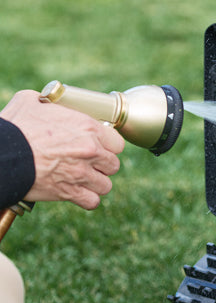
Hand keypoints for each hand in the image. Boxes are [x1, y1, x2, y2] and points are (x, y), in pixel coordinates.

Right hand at [1, 90, 124, 209]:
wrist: (2, 155)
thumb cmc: (15, 127)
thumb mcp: (31, 101)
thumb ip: (48, 102)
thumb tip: (46, 100)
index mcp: (88, 127)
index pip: (117, 142)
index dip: (108, 145)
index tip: (99, 146)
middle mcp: (90, 151)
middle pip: (113, 164)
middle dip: (103, 165)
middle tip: (89, 163)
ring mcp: (82, 173)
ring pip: (105, 185)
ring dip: (96, 183)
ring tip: (84, 179)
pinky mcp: (69, 192)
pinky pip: (92, 201)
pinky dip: (87, 199)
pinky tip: (78, 193)